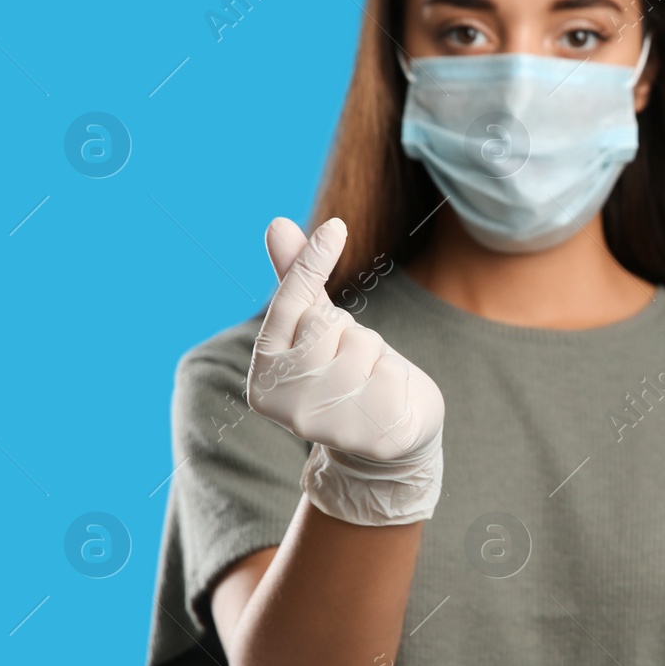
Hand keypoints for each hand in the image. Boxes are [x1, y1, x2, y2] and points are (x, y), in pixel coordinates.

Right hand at [247, 216, 445, 525]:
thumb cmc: (351, 374)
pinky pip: (393, 373)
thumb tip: (277, 223)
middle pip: (331, 324)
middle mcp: (286, 406)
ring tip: (369, 383)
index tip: (336, 227)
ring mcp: (327, 426)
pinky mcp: (372, 437)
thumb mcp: (322, 328)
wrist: (388, 442)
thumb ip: (298, 281)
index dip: (311, 263)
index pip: (288, 306)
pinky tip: (391, 403)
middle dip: (351, 332)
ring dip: (376, 355)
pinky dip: (400, 379)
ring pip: (363, 345)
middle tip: (352, 363)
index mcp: (264, 377)